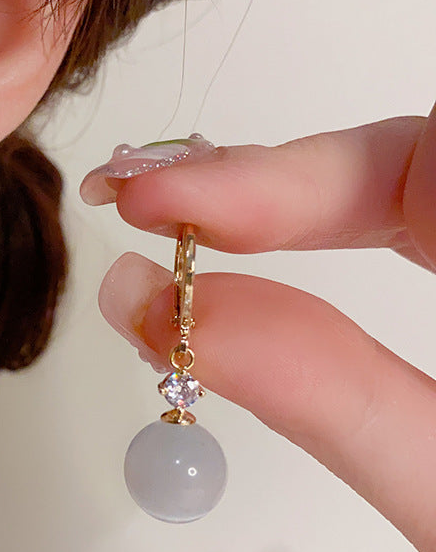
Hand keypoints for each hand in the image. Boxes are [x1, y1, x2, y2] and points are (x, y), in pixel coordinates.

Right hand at [85, 106, 435, 551]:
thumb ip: (317, 390)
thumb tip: (155, 304)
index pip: (414, 160)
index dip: (270, 173)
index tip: (156, 206)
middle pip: (401, 161)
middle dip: (257, 181)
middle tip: (141, 205)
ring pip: (403, 188)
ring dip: (278, 201)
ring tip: (174, 217)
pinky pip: (414, 229)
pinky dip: (323, 232)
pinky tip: (255, 243)